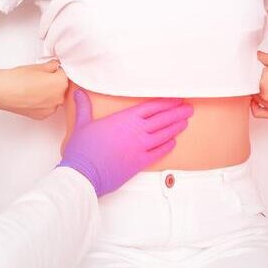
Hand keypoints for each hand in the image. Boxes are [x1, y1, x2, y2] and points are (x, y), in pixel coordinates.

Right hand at [0, 59, 68, 119]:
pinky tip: (30, 96)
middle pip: (61, 88)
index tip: (48, 70)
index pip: (64, 74)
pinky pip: (47, 107)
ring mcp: (51, 109)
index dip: (55, 71)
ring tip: (33, 87)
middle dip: (53, 83)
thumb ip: (50, 66)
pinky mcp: (41, 116)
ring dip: (48, 93)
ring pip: (54, 98)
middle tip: (38, 78)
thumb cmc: (17, 78)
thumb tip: (54, 66)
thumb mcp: (37, 66)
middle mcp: (59, 98)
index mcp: (61, 83)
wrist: (1, 91)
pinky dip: (41, 102)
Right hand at [58, 89, 192, 196]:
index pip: (151, 107)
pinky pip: (159, 152)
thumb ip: (84, 107)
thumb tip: (79, 94)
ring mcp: (140, 147)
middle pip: (162, 119)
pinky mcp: (140, 163)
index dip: (166, 102)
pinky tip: (173, 142)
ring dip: (176, 128)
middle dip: (177, 113)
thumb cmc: (82, 149)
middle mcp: (136, 131)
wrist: (84, 173)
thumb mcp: (82, 124)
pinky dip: (168, 146)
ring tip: (185, 122)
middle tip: (188, 109)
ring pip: (164, 135)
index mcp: (124, 119)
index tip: (176, 99)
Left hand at [251, 50, 267, 118]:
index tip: (245, 70)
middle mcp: (266, 95)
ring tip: (264, 84)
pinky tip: (261, 98)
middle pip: (249, 89)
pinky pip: (259, 112)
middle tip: (255, 75)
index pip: (244, 78)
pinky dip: (257, 106)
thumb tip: (252, 56)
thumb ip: (263, 58)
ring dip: (255, 93)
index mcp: (264, 80)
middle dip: (251, 82)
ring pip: (253, 99)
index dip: (245, 73)